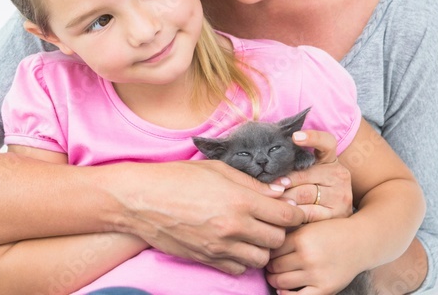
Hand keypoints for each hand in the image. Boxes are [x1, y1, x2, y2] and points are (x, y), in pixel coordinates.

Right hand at [117, 158, 303, 275]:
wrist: (143, 200)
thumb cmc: (178, 177)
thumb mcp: (217, 169)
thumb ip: (252, 182)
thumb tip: (281, 190)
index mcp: (239, 199)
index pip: (285, 215)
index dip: (294, 213)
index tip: (292, 209)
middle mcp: (234, 226)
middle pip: (278, 239)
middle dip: (280, 229)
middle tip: (271, 218)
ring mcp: (220, 246)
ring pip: (261, 258)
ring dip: (262, 246)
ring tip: (253, 231)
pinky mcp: (208, 259)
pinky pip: (239, 268)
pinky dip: (242, 258)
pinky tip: (235, 243)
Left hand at [265, 218, 363, 294]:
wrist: (359, 242)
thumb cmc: (331, 231)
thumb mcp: (309, 225)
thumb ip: (290, 233)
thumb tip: (265, 245)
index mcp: (302, 238)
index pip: (273, 248)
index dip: (267, 250)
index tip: (266, 251)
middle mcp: (307, 257)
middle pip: (275, 266)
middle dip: (269, 266)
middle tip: (268, 265)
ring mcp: (316, 275)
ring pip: (282, 282)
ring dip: (274, 280)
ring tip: (274, 276)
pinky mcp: (325, 289)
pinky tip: (282, 290)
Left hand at [269, 130, 352, 222]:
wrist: (338, 213)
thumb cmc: (315, 186)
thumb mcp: (310, 170)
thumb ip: (295, 163)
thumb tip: (267, 161)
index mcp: (330, 159)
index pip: (326, 142)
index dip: (312, 137)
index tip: (295, 136)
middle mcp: (338, 174)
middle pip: (305, 174)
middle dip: (284, 180)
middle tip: (269, 183)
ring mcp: (340, 195)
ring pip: (304, 193)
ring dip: (285, 197)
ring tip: (271, 198)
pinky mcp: (337, 214)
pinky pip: (309, 212)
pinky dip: (294, 212)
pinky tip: (285, 212)